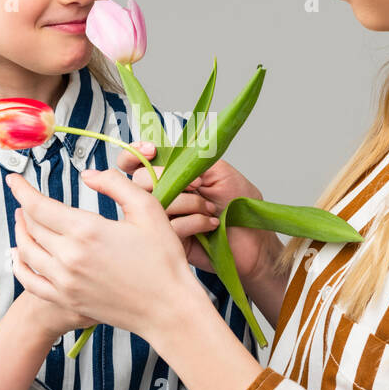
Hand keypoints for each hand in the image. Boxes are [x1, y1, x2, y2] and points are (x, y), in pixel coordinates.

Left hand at [4, 169, 202, 336]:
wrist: (168, 308)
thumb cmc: (162, 260)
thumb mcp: (147, 209)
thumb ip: (115, 184)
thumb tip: (87, 176)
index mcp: (87, 230)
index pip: (39, 205)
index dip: (22, 189)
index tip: (14, 179)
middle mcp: (69, 256)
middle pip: (32, 226)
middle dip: (25, 208)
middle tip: (25, 198)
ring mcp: (65, 281)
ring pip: (26, 251)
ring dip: (20, 232)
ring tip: (22, 221)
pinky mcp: (66, 299)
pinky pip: (30, 281)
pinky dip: (19, 266)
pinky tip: (19, 256)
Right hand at [118, 142, 280, 282]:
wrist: (254, 239)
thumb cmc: (240, 205)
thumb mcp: (219, 171)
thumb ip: (190, 159)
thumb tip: (163, 158)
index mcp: (170, 175)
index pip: (136, 162)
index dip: (135, 153)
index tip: (150, 150)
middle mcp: (163, 195)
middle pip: (139, 181)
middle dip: (165, 177)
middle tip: (197, 185)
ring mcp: (164, 218)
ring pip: (155, 203)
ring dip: (188, 202)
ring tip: (210, 209)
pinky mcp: (171, 239)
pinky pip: (170, 225)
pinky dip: (194, 222)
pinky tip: (209, 225)